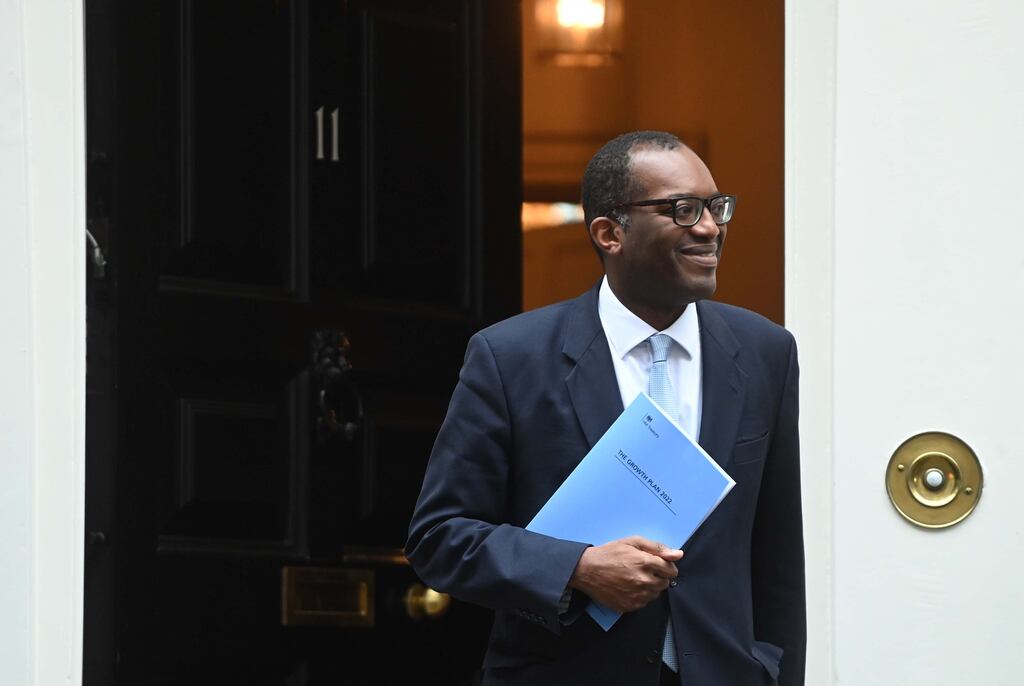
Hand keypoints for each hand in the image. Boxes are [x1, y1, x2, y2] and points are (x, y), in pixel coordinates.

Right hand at [567, 536, 682, 613]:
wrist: (586, 570)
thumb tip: (678, 554)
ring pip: (655, 594)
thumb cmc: (608, 554)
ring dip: (650, 587)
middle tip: (643, 570)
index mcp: (645, 563)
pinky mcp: (629, 606)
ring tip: (634, 578)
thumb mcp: (632, 542)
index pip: (671, 570)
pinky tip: (629, 587)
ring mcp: (636, 596)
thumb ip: (657, 547)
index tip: (659, 565)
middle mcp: (643, 581)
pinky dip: (640, 596)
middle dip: (658, 576)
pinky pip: (644, 603)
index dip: (666, 566)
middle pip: (665, 583)